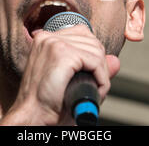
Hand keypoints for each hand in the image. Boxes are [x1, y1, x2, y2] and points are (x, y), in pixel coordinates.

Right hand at [0, 24, 119, 125]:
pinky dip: (102, 79)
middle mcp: (48, 37)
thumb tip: (115, 60)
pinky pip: (96, 62)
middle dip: (100, 65)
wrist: (32, 115)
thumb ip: (93, 68)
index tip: (92, 73)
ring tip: (95, 91)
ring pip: (96, 51)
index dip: (93, 54)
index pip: (82, 33)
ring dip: (102, 74)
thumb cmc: (46, 102)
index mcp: (46, 39)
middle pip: (92, 41)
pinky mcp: (63, 54)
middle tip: (96, 86)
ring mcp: (55, 43)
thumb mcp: (71, 80)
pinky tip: (96, 91)